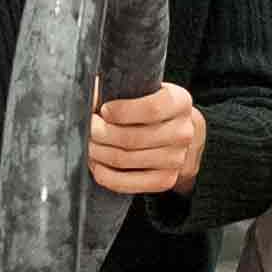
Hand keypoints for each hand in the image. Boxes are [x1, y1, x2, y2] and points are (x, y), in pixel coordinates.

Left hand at [89, 83, 205, 195]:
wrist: (175, 133)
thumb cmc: (150, 108)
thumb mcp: (144, 90)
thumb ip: (120, 88)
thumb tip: (90, 95)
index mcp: (180, 102)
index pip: (152, 109)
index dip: (122, 111)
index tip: (103, 110)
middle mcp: (183, 132)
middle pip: (133, 138)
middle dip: (101, 133)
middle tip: (88, 128)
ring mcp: (176, 158)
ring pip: (126, 159)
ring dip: (99, 153)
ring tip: (89, 144)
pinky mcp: (166, 180)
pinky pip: (129, 183)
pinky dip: (106, 175)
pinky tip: (96, 165)